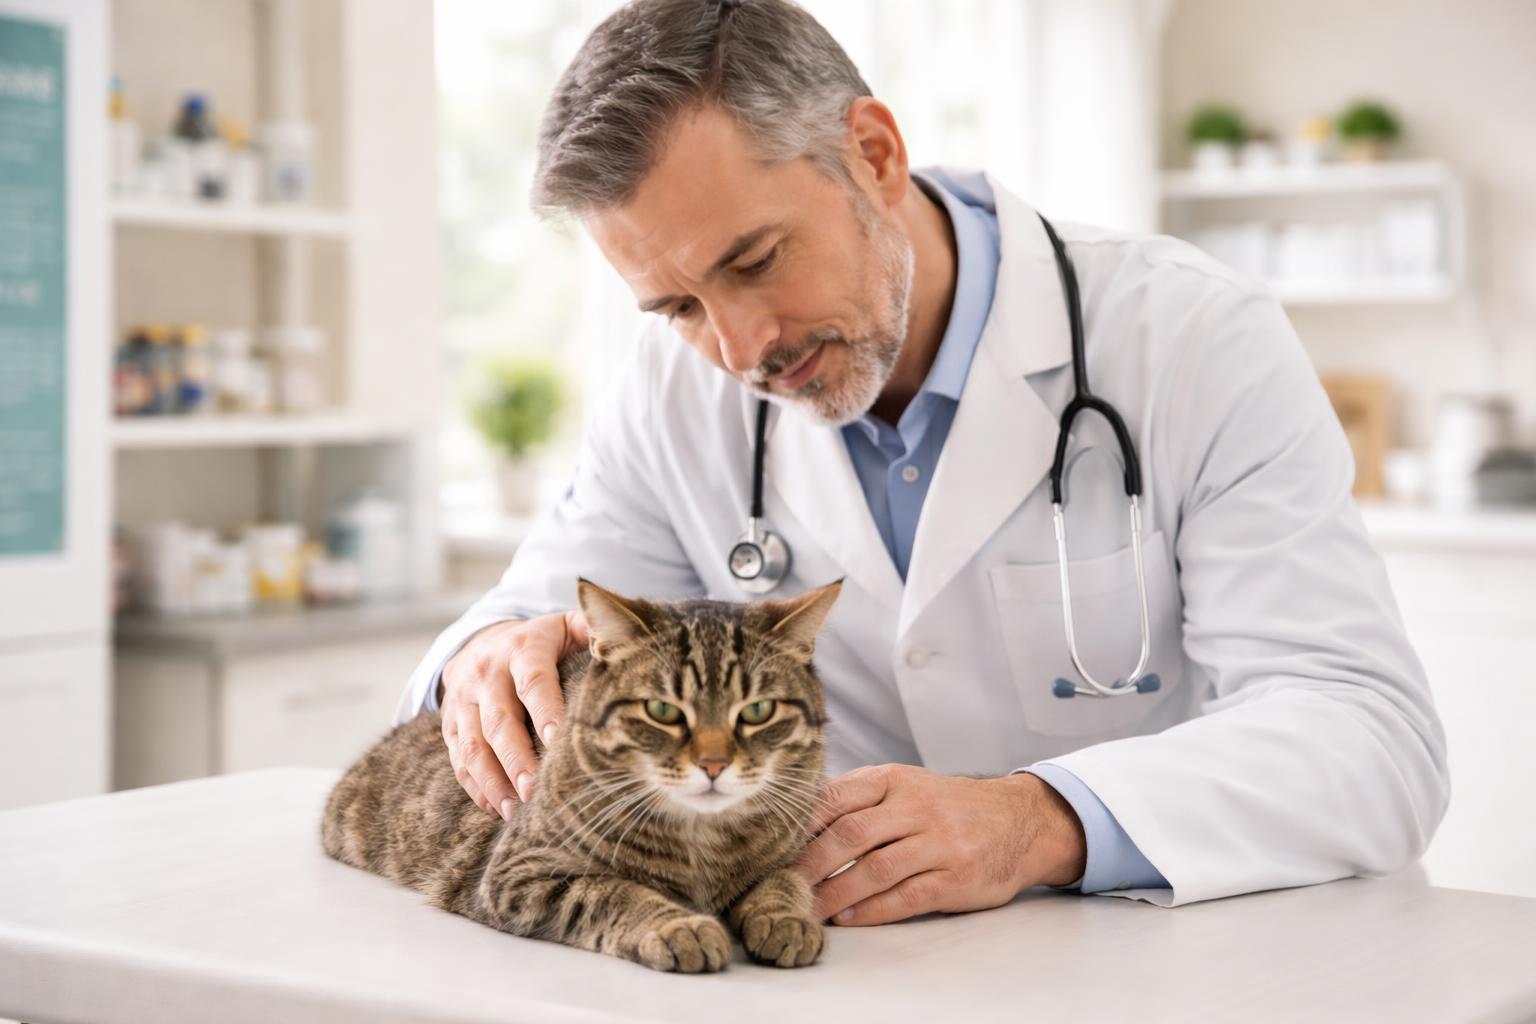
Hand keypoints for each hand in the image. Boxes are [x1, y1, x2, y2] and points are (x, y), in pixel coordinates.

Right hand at [439, 610, 587, 819]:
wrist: (483, 639)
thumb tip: (627, 646)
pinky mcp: (449, 721)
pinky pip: (457, 757)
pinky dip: (475, 786)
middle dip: (517, 760)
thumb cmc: (542, 642)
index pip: (532, 681)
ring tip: (514, 810)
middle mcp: (487, 672)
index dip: (545, 710)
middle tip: (536, 792)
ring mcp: (463, 698)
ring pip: (472, 744)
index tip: (558, 741)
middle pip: (499, 721)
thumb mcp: (566, 626)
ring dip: (492, 781)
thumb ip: (593, 631)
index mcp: (523, 648)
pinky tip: (495, 807)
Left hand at [792, 763, 1086, 926]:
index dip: (801, 825)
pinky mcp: (957, 877)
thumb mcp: (906, 786)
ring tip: (809, 909)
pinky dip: (873, 910)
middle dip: (810, 865)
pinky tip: (849, 918)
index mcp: (895, 780)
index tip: (773, 847)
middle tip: (783, 886)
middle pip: (850, 835)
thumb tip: (797, 819)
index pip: (837, 797)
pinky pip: (907, 896)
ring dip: (836, 894)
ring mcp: (940, 842)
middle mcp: (916, 807)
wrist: (1019, 820)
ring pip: (875, 869)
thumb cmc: (947, 805)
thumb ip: (859, 798)